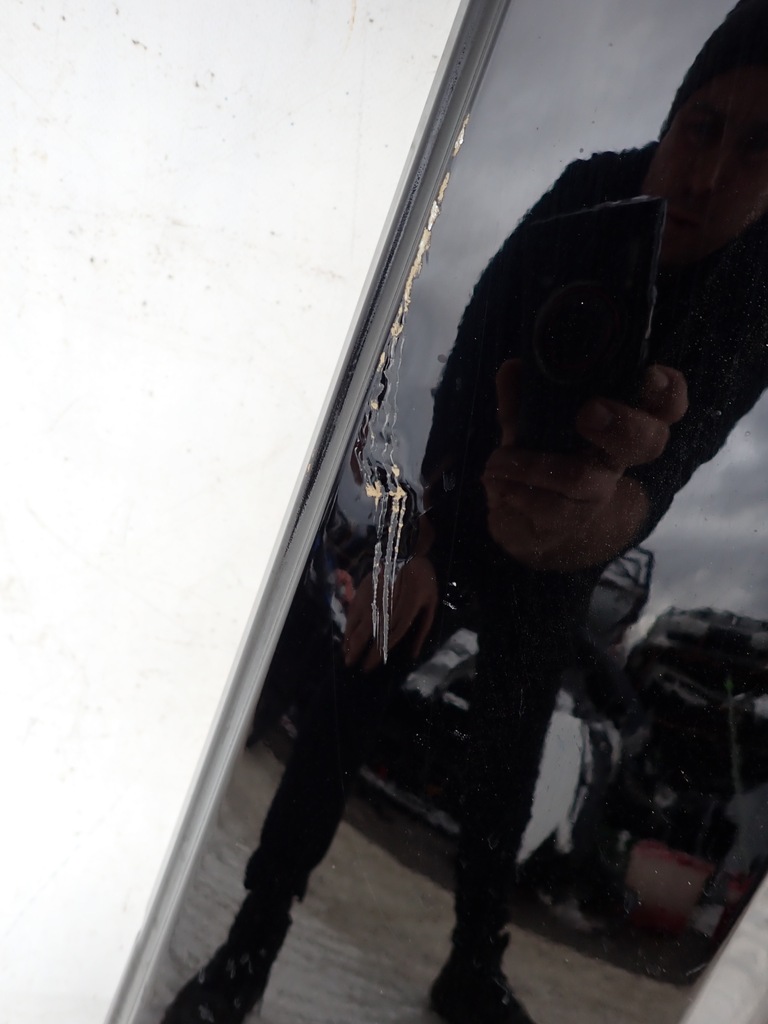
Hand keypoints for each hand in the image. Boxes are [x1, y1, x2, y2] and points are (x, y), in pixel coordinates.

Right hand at [343, 556, 438, 671]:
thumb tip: (414, 654)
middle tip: (351, 665)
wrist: (408, 547)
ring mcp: (374, 595)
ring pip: (359, 621)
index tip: (368, 667)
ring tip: (346, 654)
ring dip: (351, 639)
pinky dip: (349, 623)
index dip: (377, 654)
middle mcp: (388, 605)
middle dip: (359, 650)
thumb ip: (423, 629)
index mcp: (407, 610)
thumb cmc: (423, 578)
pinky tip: (346, 634)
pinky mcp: (365, 588)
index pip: (389, 637)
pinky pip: (354, 609)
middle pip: (370, 631)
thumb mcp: (431, 603)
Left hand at [482, 359, 687, 569]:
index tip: (650, 374)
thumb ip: (521, 399)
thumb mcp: (529, 425)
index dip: (668, 392)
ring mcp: (597, 492)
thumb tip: (512, 368)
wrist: (530, 524)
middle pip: (647, 443)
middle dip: (623, 425)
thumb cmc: (541, 459)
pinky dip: (515, 490)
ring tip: (498, 459)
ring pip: (584, 478)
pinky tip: (496, 482)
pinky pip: (547, 507)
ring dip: (534, 464)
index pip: (663, 407)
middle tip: (589, 413)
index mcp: (617, 425)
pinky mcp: (569, 521)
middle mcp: (614, 458)